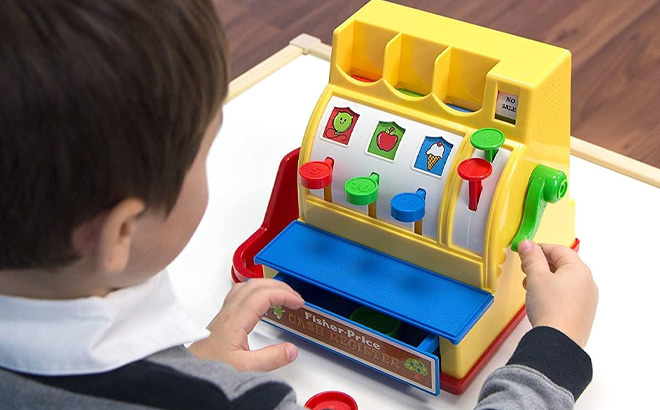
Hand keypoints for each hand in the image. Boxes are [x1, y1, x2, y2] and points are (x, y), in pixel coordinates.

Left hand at [188, 278, 304, 371]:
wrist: (189, 371)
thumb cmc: (209, 367)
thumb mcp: (244, 368)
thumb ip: (270, 359)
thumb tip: (291, 349)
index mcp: (235, 319)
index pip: (263, 295)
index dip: (284, 295)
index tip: (298, 302)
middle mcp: (229, 312)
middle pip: (256, 285)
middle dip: (280, 286)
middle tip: (295, 298)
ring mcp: (225, 313)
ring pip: (248, 286)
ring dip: (268, 286)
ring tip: (283, 296)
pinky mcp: (224, 318)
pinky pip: (241, 294)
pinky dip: (257, 292)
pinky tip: (262, 302)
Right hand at [518, 240, 597, 347]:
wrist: (558, 341)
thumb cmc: (550, 308)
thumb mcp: (536, 277)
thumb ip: (532, 257)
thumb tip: (528, 244)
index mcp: (579, 270)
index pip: (558, 250)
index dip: (539, 249)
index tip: (524, 252)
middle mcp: (588, 283)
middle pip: (563, 265)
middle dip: (541, 265)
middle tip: (526, 270)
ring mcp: (588, 300)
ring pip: (565, 282)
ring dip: (546, 280)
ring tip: (531, 288)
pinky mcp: (583, 314)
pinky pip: (568, 296)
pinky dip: (554, 294)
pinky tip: (542, 302)